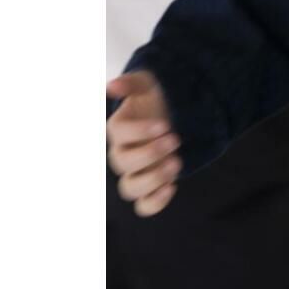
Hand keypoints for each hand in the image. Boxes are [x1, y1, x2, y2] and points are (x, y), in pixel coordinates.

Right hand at [105, 70, 180, 215]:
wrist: (175, 114)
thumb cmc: (158, 97)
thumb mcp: (150, 84)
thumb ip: (132, 83)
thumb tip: (111, 86)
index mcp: (119, 127)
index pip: (117, 133)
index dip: (139, 131)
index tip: (164, 125)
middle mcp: (123, 153)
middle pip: (122, 162)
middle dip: (150, 152)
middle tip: (175, 139)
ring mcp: (136, 172)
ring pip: (130, 188)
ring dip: (153, 178)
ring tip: (177, 162)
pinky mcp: (151, 187)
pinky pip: (144, 206)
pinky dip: (155, 202)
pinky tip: (173, 186)